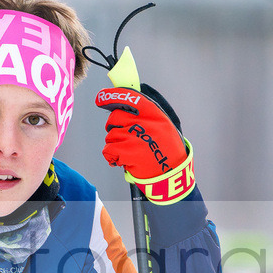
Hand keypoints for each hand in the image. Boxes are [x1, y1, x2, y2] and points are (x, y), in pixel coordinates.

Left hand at [94, 84, 195, 204]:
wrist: (172, 175)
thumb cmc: (166, 150)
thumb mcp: (162, 126)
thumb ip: (145, 113)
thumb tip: (121, 102)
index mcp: (154, 113)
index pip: (130, 97)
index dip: (112, 96)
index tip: (100, 98)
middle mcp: (144, 122)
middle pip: (114, 117)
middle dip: (114, 127)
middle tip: (124, 138)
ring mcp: (135, 137)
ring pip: (110, 136)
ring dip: (115, 145)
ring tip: (130, 153)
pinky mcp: (128, 152)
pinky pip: (109, 150)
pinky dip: (112, 157)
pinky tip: (124, 161)